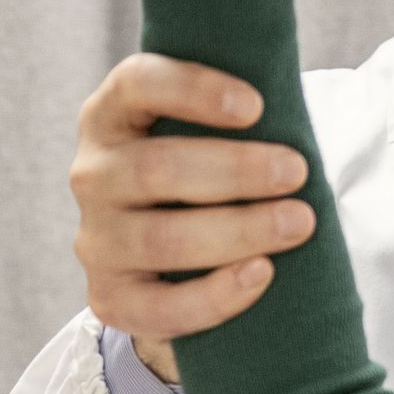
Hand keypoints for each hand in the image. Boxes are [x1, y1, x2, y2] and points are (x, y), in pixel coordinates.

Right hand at [69, 53, 317, 376]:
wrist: (175, 262)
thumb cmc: (209, 179)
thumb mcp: (211, 134)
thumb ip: (237, 115)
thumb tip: (298, 105)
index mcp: (113, 117)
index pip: (137, 85)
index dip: (193, 90)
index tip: (257, 106)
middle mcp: (93, 174)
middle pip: (155, 169)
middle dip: (236, 170)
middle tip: (298, 173)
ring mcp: (96, 240)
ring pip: (161, 238)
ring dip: (238, 230)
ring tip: (299, 223)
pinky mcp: (110, 298)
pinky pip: (160, 308)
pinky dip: (216, 294)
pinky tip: (261, 275)